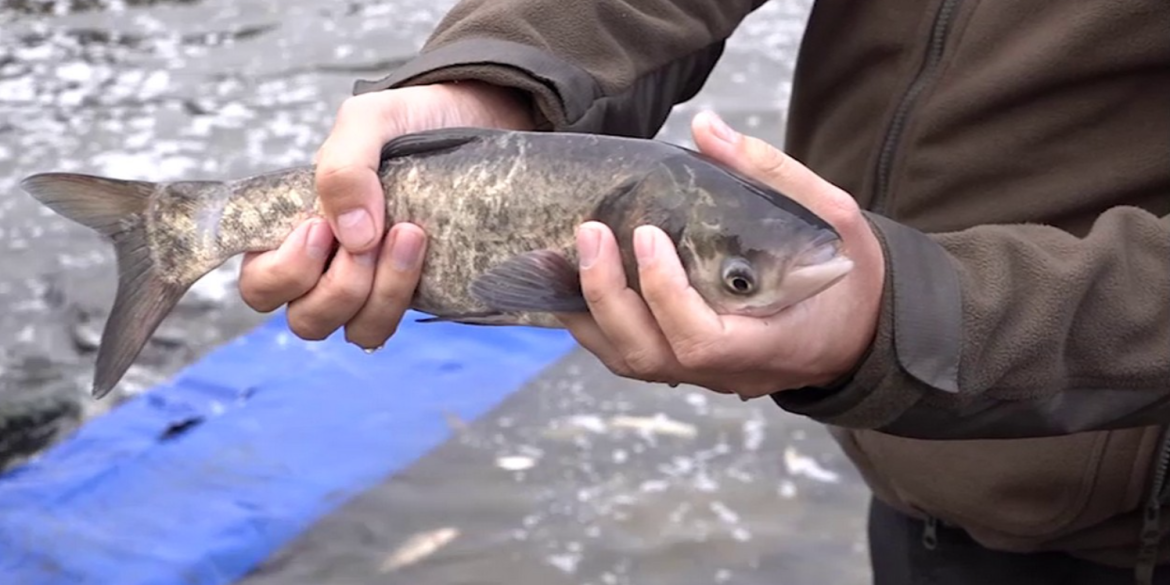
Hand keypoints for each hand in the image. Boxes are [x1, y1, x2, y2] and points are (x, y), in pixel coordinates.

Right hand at [238, 81, 534, 347]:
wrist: (473, 119)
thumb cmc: (407, 121)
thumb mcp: (368, 121)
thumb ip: (343, 167)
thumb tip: (352, 237)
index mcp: (293, 230)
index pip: (260, 283)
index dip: (282, 273)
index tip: (319, 228)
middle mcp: (325, 269)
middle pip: (305, 320)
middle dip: (338, 288)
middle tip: (371, 237)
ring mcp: (369, 288)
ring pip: (354, 331)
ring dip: (380, 294)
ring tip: (410, 234)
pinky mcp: (410, 295)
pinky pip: (393, 325)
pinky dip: (404, 297)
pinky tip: (425, 249)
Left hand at [557, 111, 885, 398]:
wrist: (861, 331)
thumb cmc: (850, 275)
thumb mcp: (832, 216)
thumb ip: (771, 174)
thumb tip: (705, 126)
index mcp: (769, 341)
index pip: (700, 339)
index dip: (665, 294)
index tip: (647, 235)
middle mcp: (729, 369)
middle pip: (649, 356)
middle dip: (608, 296)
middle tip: (587, 233)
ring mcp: (705, 375)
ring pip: (631, 362)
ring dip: (588, 312)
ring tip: (558, 255)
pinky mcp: (689, 366)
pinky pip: (632, 357)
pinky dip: (596, 324)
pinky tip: (571, 282)